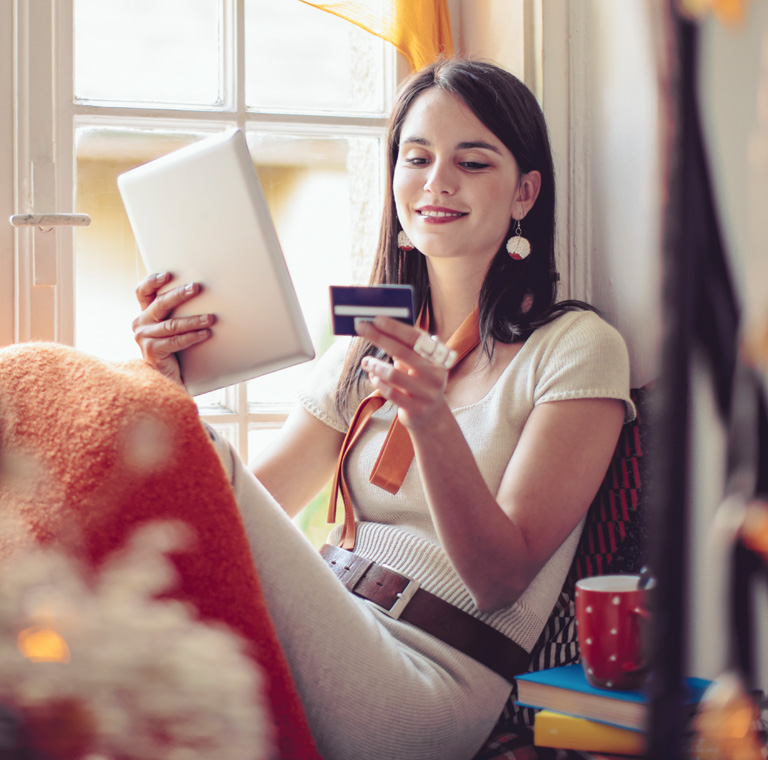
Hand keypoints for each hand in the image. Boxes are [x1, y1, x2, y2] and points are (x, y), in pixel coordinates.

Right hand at [132, 272, 213, 386]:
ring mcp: (144, 337)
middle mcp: (140, 323)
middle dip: (179, 295)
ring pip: (171, 324)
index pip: (142, 292)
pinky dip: (192, 337)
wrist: (166, 376)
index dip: (152, 281)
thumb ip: (176, 312)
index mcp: (144, 313)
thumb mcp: (172, 326)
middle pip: (160, 304)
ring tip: (210, 318)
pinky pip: (175, 341)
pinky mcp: (151, 351)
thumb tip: (197, 292)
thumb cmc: (173, 348)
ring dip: (193, 320)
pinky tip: (205, 334)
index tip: (167, 275)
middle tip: (196, 288)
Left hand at [356, 316, 450, 430]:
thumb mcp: (420, 363)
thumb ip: (407, 347)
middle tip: (362, 328)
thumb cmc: (420, 382)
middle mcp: (435, 374)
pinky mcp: (416, 409)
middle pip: (403, 352)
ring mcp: (427, 393)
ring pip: (394, 374)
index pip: (416, 338)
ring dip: (376, 365)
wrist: (432, 417)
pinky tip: (373, 377)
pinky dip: (379, 383)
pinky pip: (392, 393)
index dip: (396, 328)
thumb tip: (383, 325)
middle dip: (380, 338)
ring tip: (365, 361)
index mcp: (438, 358)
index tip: (377, 319)